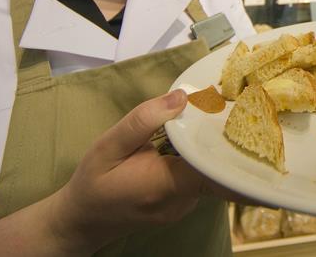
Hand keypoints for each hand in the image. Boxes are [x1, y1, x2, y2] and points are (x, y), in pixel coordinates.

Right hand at [47, 90, 228, 252]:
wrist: (84, 220)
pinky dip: (200, 158)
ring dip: (210, 147)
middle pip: (218, 165)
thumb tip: (181, 96)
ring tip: (206, 119)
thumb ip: (143, 120)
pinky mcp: (186, 204)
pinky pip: (202, 176)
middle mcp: (183, 201)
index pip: (215, 166)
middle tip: (221, 106)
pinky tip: (192, 141)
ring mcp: (187, 206)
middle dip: (221, 137)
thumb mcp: (108, 145)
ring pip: (212, 171)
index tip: (231, 112)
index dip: (226, 139)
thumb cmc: (94, 182)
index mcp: (165, 186)